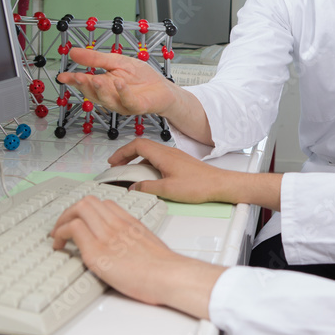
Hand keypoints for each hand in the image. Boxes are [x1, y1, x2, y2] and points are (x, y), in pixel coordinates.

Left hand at [51, 197, 222, 317]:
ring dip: (61, 221)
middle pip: (87, 202)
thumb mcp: (151, 246)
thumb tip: (129, 250)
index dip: (88, 211)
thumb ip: (137, 242)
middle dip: (69, 213)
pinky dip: (60, 234)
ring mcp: (106, 235)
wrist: (170, 276)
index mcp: (131, 223)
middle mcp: (117, 225)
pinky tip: (59, 246)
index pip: (104, 204)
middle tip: (63, 228)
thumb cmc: (165, 268)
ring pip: (77, 210)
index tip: (82, 222)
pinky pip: (72, 229)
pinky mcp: (97, 251)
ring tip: (57, 237)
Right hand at [58, 47, 178, 116]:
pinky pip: (128, 102)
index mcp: (104, 85)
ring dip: (101, 91)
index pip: (85, 83)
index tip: (62, 76)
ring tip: (96, 80)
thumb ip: (96, 58)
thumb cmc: (142, 77)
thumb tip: (73, 52)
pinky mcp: (136, 107)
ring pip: (107, 100)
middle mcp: (110, 96)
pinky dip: (123, 92)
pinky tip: (119, 82)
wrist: (163, 88)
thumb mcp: (117, 61)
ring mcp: (122, 103)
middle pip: (93, 93)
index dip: (73, 80)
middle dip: (84, 86)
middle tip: (77, 77)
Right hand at [108, 138, 284, 209]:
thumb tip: (133, 188)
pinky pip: (159, 160)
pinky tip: (148, 178)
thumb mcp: (168, 190)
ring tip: (130, 174)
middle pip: (142, 147)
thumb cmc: (200, 185)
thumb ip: (147, 188)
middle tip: (117, 166)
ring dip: (137, 161)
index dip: (121, 151)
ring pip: (150, 154)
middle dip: (126, 155)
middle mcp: (169, 152)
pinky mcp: (180, 164)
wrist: (221, 185)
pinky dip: (148, 166)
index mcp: (164, 155)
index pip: (137, 145)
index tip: (113, 161)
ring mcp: (175, 157)